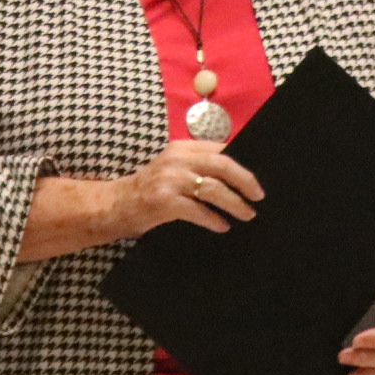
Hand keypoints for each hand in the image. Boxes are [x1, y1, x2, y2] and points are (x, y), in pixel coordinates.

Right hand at [114, 141, 262, 237]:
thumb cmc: (150, 188)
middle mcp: (177, 159)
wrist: (116, 204)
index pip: (220, 150)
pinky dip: (213, 219)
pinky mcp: (164, 201)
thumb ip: (197, 165)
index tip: (256, 178)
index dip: (242, 163)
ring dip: (235, 203)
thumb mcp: (173, 167)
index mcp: (182, 148)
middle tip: (258, 196)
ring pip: (213, 188)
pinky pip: (197, 210)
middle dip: (245, 181)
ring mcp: (170, 180)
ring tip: (247, 214)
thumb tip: (237, 176)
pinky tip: (222, 226)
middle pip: (221, 165)